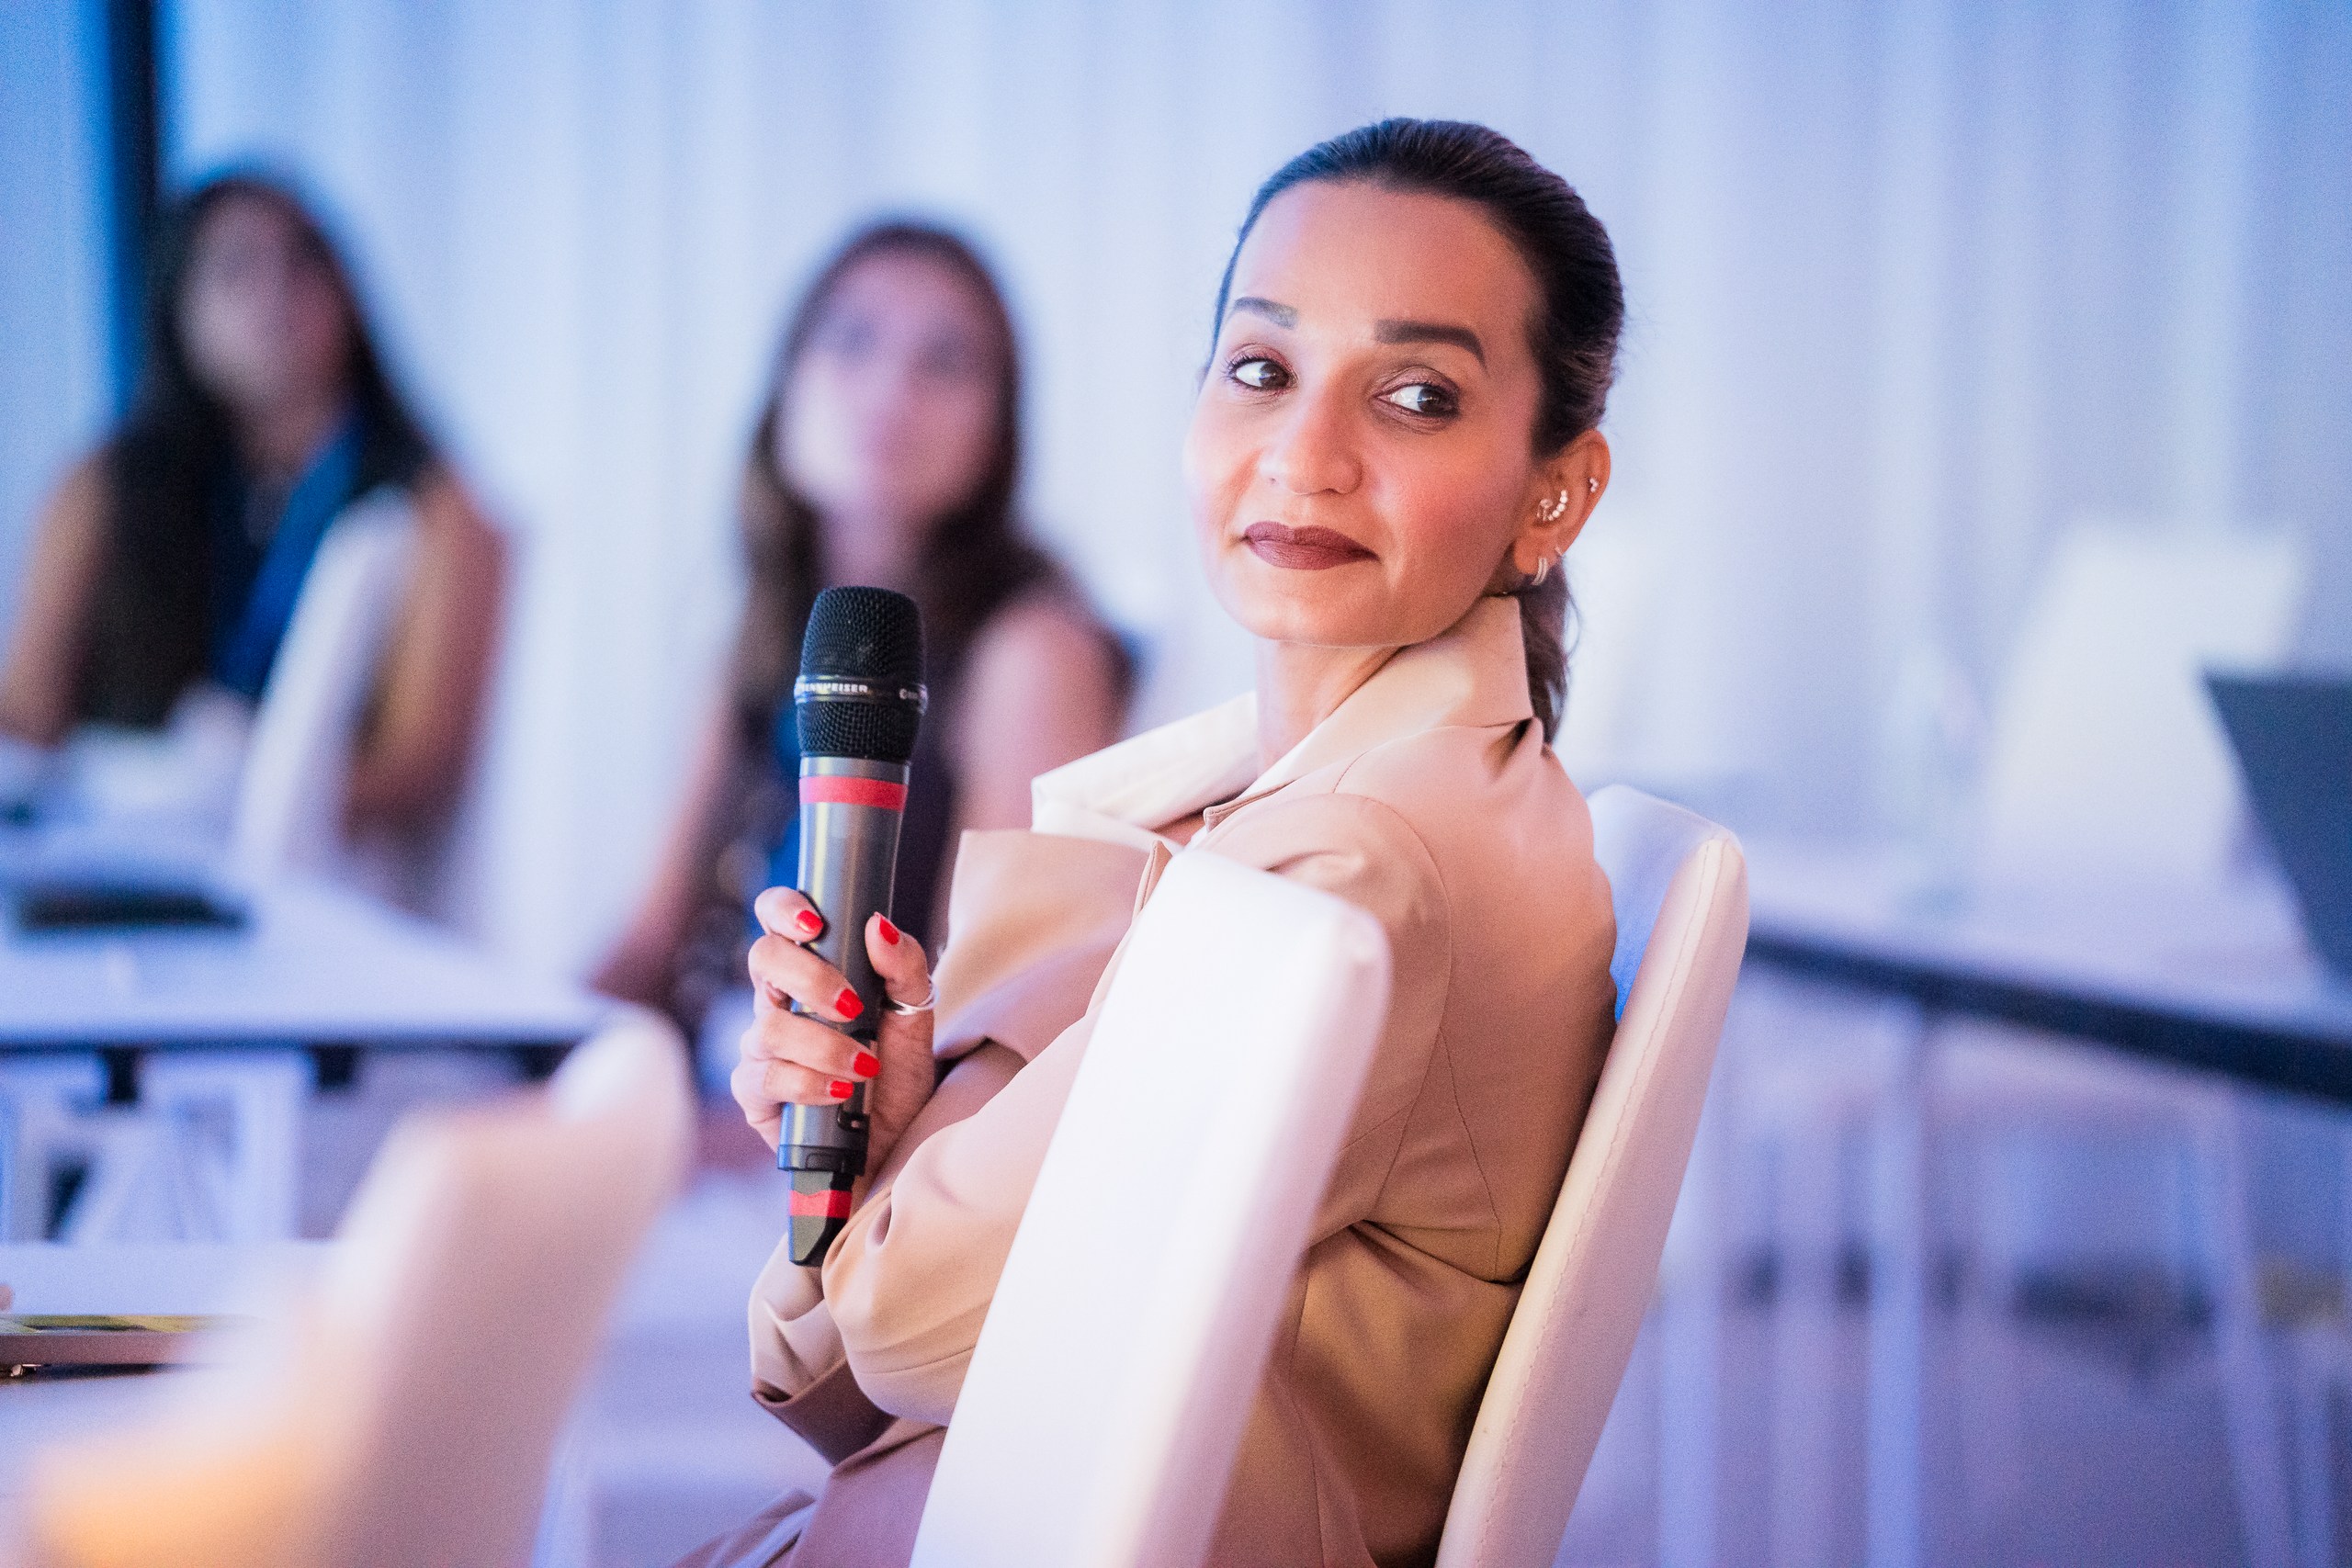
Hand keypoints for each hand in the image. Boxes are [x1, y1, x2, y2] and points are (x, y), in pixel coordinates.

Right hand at [734, 887, 935, 1173]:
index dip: (782, 908)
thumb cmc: (900, 1077)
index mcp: (812, 971)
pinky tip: (840, 1093)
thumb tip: (879, 926)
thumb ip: (904, 968)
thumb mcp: (916, 1018)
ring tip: (865, 1066)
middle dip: (810, 978)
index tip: (815, 923)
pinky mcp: (756, 1094)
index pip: (777, 920)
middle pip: (764, 960)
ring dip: (824, 1046)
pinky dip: (809, 1083)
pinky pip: (767, 1078)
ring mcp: (762, 1048)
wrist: (896, 1145)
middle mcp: (779, 1002)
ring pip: (770, 1027)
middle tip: (852, 1005)